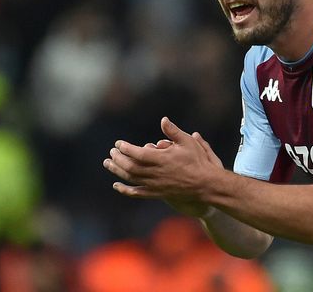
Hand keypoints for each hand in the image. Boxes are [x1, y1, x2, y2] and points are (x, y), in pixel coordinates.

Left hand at [103, 117, 223, 215]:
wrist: (205, 184)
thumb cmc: (198, 161)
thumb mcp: (188, 142)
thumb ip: (173, 131)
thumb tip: (163, 119)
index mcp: (162, 159)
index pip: (138, 153)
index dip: (126, 148)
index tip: (119, 143)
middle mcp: (156, 173)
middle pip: (131, 166)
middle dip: (119, 158)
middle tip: (111, 152)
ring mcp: (155, 184)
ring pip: (131, 178)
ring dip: (117, 171)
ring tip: (108, 164)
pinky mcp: (157, 193)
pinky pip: (137, 192)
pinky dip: (125, 190)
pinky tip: (117, 185)